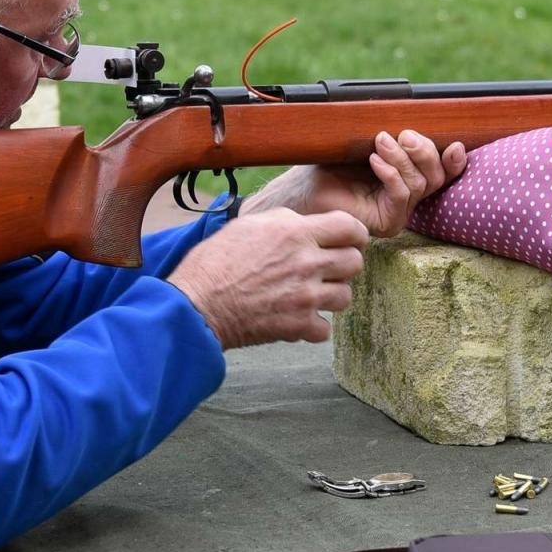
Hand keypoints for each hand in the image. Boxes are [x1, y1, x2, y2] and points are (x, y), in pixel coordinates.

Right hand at [167, 209, 368, 349]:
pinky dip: (313, 327)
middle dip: (343, 265)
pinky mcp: (299, 326)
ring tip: (309, 294)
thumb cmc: (215, 262)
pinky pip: (325, 329)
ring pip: (345, 296)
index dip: (354, 233)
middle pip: (355, 262)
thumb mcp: (249, 225)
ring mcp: (306, 297)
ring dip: (330, 296)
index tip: (349, 240)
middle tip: (326, 269)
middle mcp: (307, 263)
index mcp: (295, 232)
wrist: (197, 304)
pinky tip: (296, 317)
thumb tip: (306, 224)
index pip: (350, 227)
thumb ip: (286, 222)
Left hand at [241, 130, 466, 237]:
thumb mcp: (366, 143)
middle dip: (424, 151)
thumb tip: (415, 120)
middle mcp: (407, 197)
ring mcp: (399, 212)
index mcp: (407, 177)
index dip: (453, 160)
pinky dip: (391, 174)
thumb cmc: (330, 164)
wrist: (303, 187)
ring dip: (402, 158)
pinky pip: (401, 196)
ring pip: (420, 184)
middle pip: (436, 176)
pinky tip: (374, 161)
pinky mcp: (387, 222)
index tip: (453, 143)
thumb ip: (393, 136)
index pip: (442, 171)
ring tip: (380, 142)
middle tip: (403, 134)